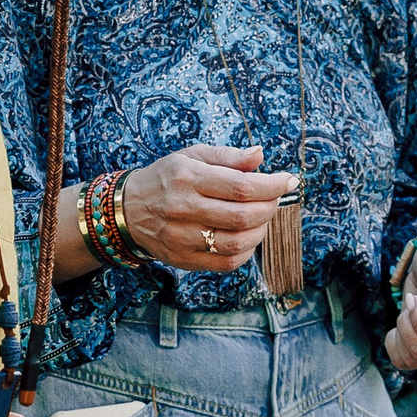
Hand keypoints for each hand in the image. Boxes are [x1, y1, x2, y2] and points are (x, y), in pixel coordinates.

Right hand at [119, 146, 298, 273]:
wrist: (127, 211)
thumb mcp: (192, 156)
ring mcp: (182, 238)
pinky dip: (246, 251)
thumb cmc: (167, 178)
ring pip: (237, 242)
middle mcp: (183, 208)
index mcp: (188, 177)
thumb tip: (260, 154)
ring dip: (261, 230)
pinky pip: (226, 262)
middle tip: (275, 198)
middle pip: (242, 216)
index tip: (289, 181)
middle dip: (270, 207)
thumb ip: (228, 156)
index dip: (272, 185)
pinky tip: (247, 236)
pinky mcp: (183, 259)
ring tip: (263, 217)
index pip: (240, 186)